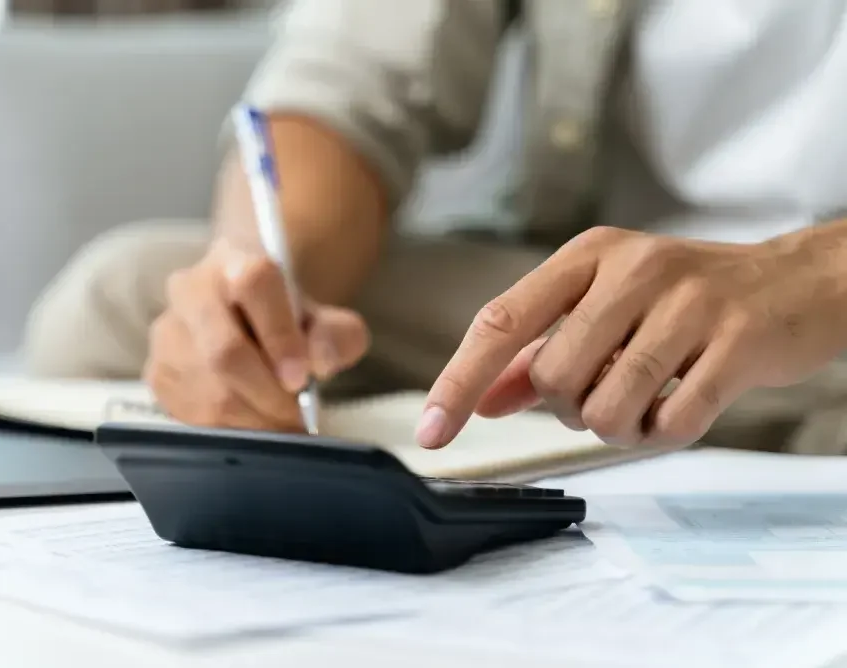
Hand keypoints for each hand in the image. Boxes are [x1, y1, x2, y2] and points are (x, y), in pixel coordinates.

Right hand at [145, 239, 369, 430]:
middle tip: (296, 415)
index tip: (303, 377)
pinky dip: (231, 429)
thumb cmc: (288, 318)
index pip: (254, 284)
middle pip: (224, 352)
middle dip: (269, 395)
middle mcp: (191, 290)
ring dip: (254, 419)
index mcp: (237, 261)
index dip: (280, 335)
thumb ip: (337, 335)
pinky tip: (251, 422)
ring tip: (279, 422)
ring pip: (210, 392)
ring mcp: (167, 332)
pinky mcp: (157, 372)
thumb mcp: (326, 318)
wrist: (243, 311)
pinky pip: (193, 415)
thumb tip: (320, 363)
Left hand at [416, 225, 846, 448]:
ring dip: (617, 425)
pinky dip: (665, 432)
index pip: (501, 321)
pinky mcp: (736, 342)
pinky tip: (680, 406)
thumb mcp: (603, 308)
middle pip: (554, 375)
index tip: (432, 433)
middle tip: (607, 387)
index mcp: (588, 256)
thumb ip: (536, 354)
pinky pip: (672, 421)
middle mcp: (632, 269)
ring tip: (645, 400)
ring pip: (607, 405)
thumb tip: (479, 400)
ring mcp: (688, 302)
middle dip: (570, 405)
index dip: (459, 382)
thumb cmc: (683, 299)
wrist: (794, 283)